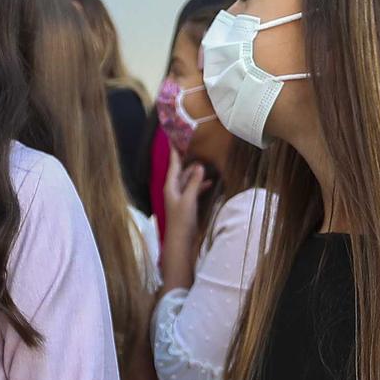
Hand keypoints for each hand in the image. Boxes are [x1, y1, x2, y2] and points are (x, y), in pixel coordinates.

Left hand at [158, 148, 206, 289]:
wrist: (180, 243)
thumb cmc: (182, 221)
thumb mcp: (188, 199)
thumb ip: (194, 182)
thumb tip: (199, 166)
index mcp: (170, 186)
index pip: (173, 164)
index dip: (175, 150)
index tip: (177, 136)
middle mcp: (174, 189)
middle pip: (180, 170)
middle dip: (188, 159)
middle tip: (196, 145)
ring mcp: (180, 197)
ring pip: (188, 180)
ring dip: (196, 173)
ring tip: (206, 161)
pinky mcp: (187, 205)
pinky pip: (193, 190)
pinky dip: (200, 184)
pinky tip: (208, 182)